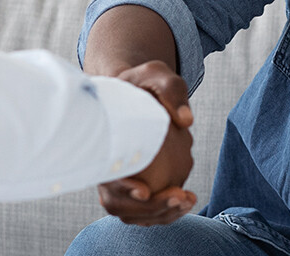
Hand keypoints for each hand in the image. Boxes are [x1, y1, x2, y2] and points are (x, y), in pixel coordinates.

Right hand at [99, 60, 196, 225]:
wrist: (132, 93)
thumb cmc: (143, 83)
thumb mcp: (157, 75)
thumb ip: (172, 92)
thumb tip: (185, 121)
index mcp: (101, 141)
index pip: (103, 173)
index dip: (121, 188)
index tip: (144, 191)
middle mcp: (102, 165)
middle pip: (116, 203)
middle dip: (149, 208)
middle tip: (179, 196)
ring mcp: (113, 179)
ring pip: (129, 212)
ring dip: (159, 214)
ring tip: (188, 200)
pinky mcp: (128, 185)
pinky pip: (140, 209)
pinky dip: (162, 211)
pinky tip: (186, 200)